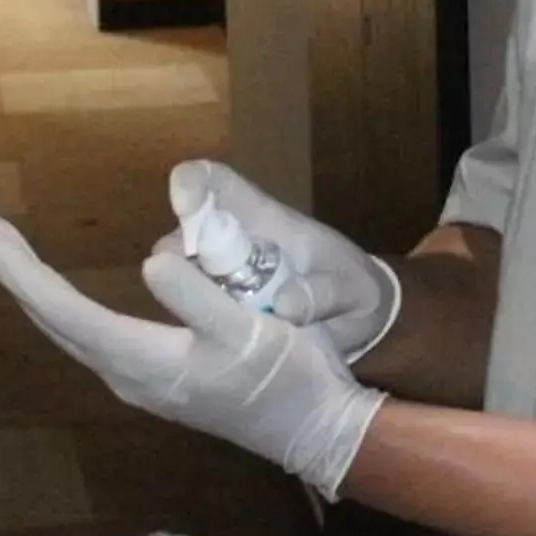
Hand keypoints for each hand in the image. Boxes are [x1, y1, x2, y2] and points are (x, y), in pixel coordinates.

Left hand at [0, 211, 385, 496]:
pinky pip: (90, 337)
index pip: (62, 309)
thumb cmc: (286, 378)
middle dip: (14, 272)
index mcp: (143, 360)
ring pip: (68, 331)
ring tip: (10, 250)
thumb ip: (198, 299)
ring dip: (35, 289)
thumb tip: (150, 262)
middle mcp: (126, 375)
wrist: (314, 430)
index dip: (19, 267)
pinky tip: (60, 293)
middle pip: (53, 320)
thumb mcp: (250, 331)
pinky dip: (63, 306)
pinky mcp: (155, 380)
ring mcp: (138, 382)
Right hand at [153, 160, 401, 363]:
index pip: (218, 184)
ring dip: (184, 302)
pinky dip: (194, 328)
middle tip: (194, 296)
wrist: (359, 319)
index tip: (183, 203)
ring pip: (179, 279)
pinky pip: (192, 314)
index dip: (193, 184)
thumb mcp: (353, 289)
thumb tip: (285, 304)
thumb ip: (325, 293)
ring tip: (210, 331)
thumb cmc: (354, 287)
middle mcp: (232, 244)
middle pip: (182, 237)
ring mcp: (222, 280)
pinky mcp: (221, 312)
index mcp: (266, 220)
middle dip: (176, 262)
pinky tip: (209, 352)